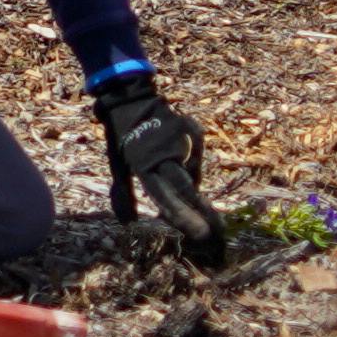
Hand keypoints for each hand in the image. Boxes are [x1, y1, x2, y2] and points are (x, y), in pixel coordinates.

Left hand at [92, 72, 222, 261]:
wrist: (132, 101)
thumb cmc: (123, 139)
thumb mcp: (118, 167)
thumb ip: (124, 195)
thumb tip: (127, 223)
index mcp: (144, 166)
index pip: (166, 198)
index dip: (184, 217)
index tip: (201, 235)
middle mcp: (165, 155)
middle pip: (188, 189)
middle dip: (203, 212)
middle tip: (217, 231)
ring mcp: (182, 141)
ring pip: (193, 173)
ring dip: (190, 184)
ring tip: (175, 174)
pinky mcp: (193, 130)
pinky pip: (197, 156)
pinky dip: (191, 164)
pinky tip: (180, 157)